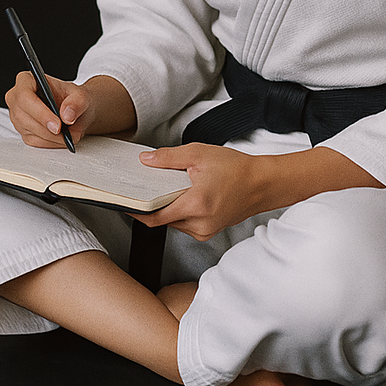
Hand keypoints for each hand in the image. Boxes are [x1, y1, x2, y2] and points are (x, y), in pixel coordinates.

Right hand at [4, 71, 90, 147]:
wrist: (75, 110)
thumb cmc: (73, 98)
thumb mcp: (81, 95)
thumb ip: (77, 102)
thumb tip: (67, 115)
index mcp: (26, 80)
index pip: (24, 96)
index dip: (40, 112)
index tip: (57, 125)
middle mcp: (17, 98)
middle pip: (24, 117)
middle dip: (47, 129)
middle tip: (66, 134)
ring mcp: (18, 116)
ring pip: (29, 132)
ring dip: (52, 138)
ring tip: (70, 135)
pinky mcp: (23, 132)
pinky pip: (35, 142)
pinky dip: (51, 143)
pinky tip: (62, 138)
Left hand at [133, 143, 385, 239]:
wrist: (263, 184)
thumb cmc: (235, 168)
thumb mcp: (199, 154)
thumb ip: (169, 158)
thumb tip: (145, 161)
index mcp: (196, 204)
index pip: (155, 217)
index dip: (136, 211)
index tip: (122, 201)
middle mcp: (199, 224)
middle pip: (162, 220)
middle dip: (150, 206)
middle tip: (137, 188)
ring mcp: (205, 231)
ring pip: (173, 223)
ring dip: (164, 208)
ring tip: (159, 188)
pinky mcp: (208, 232)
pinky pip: (184, 223)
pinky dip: (177, 211)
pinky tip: (177, 195)